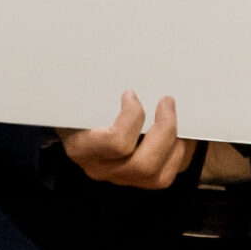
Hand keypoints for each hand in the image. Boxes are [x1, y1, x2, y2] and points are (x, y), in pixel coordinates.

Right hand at [59, 91, 197, 189]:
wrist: (71, 120)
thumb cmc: (80, 102)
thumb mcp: (81, 96)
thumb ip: (98, 91)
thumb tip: (124, 69)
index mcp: (82, 147)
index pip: (116, 142)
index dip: (133, 117)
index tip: (131, 93)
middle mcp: (101, 168)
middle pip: (143, 165)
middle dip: (165, 131)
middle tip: (167, 101)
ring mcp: (120, 177)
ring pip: (158, 177)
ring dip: (176, 146)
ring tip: (178, 119)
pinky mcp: (137, 180)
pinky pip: (165, 176)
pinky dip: (179, 154)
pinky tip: (178, 132)